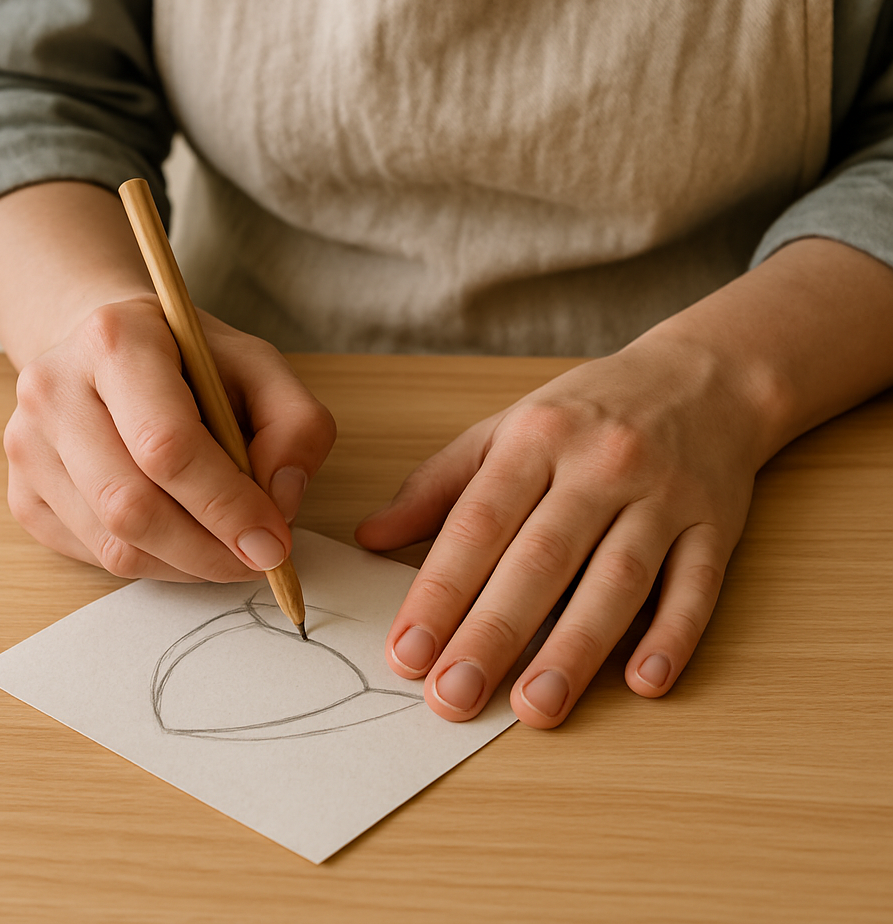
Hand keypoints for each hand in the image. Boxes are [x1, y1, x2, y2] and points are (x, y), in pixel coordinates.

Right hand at [4, 296, 335, 580]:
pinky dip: (155, 564)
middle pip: (131, 505)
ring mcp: (28, 446)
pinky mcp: (23, 495)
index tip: (274, 540)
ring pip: (113, 544)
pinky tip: (185, 537)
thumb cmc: (191, 361)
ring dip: (188, 564)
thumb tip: (282, 501)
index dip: (226, 505)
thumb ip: (295, 425)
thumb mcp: (262, 368)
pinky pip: (94, 557)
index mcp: (115, 342)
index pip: (166, 444)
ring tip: (230, 549)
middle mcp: (53, 390)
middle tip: (262, 559)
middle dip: (210, 549)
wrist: (109, 354)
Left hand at [355, 329, 768, 726]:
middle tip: (452, 697)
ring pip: (617, 578)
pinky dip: (672, 635)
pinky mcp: (715, 525)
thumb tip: (370, 538)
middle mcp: (600, 465)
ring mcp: (663, 495)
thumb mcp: (505, 429)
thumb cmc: (586, 413)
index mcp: (536, 439)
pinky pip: (696, 584)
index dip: (439, 591)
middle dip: (493, 632)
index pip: (478, 523)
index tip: (406, 652)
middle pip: (542, 558)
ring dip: (575, 648)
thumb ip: (438, 486)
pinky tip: (643, 681)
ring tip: (533, 707)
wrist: (702, 378)